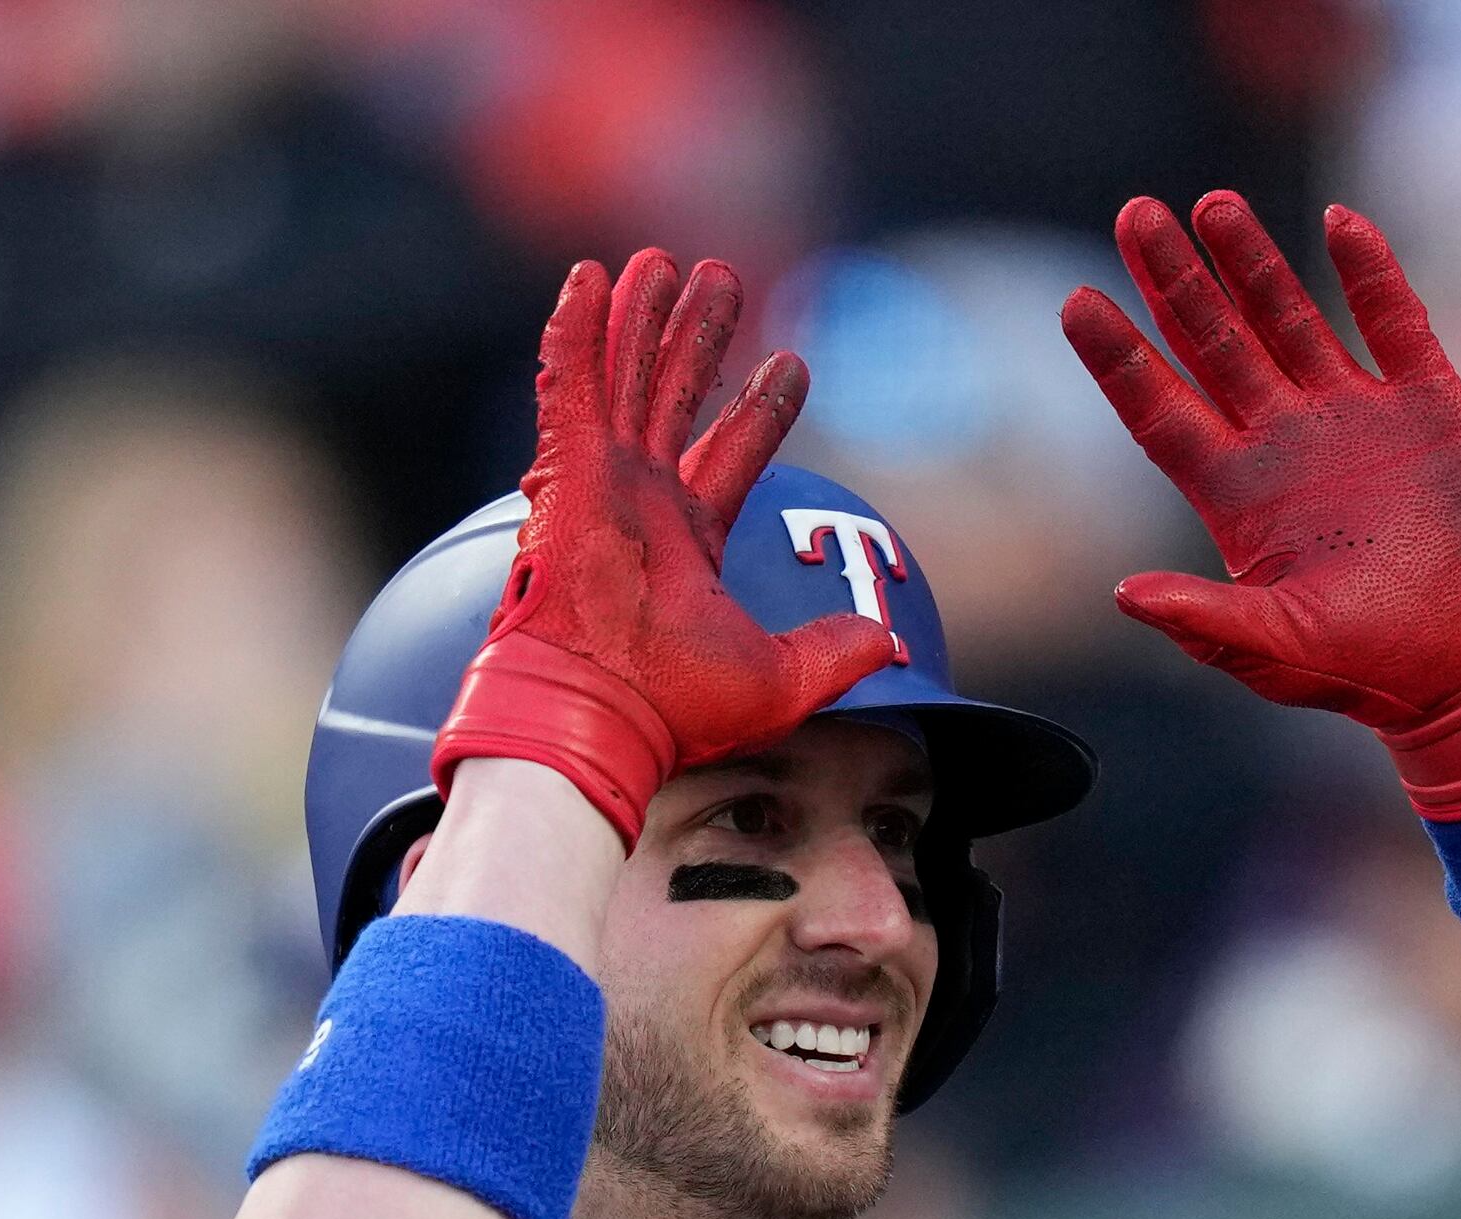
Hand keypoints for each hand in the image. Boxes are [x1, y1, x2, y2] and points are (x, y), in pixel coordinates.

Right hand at [439, 250, 903, 845]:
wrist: (604, 716)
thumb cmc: (678, 709)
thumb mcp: (782, 679)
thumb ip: (836, 652)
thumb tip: (894, 646)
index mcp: (689, 540)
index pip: (733, 452)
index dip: (762, 406)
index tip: (793, 361)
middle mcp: (643, 502)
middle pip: (677, 397)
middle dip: (701, 339)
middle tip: (725, 278)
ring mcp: (601, 481)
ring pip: (628, 376)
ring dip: (647, 318)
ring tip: (664, 261)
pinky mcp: (565, 470)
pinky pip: (568, 382)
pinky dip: (577, 329)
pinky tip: (591, 276)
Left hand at [1061, 195, 1460, 818]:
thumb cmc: (1374, 670)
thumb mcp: (1282, 652)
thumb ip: (1207, 621)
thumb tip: (1125, 594)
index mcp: (1238, 495)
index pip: (1160, 411)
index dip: (1119, 359)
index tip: (1077, 302)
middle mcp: (1286, 443)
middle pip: (1213, 344)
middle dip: (1174, 281)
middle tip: (1138, 216)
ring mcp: (1356, 419)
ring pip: (1290, 318)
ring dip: (1253, 263)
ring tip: (1213, 205)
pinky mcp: (1429, 408)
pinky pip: (1394, 323)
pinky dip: (1371, 273)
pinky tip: (1342, 224)